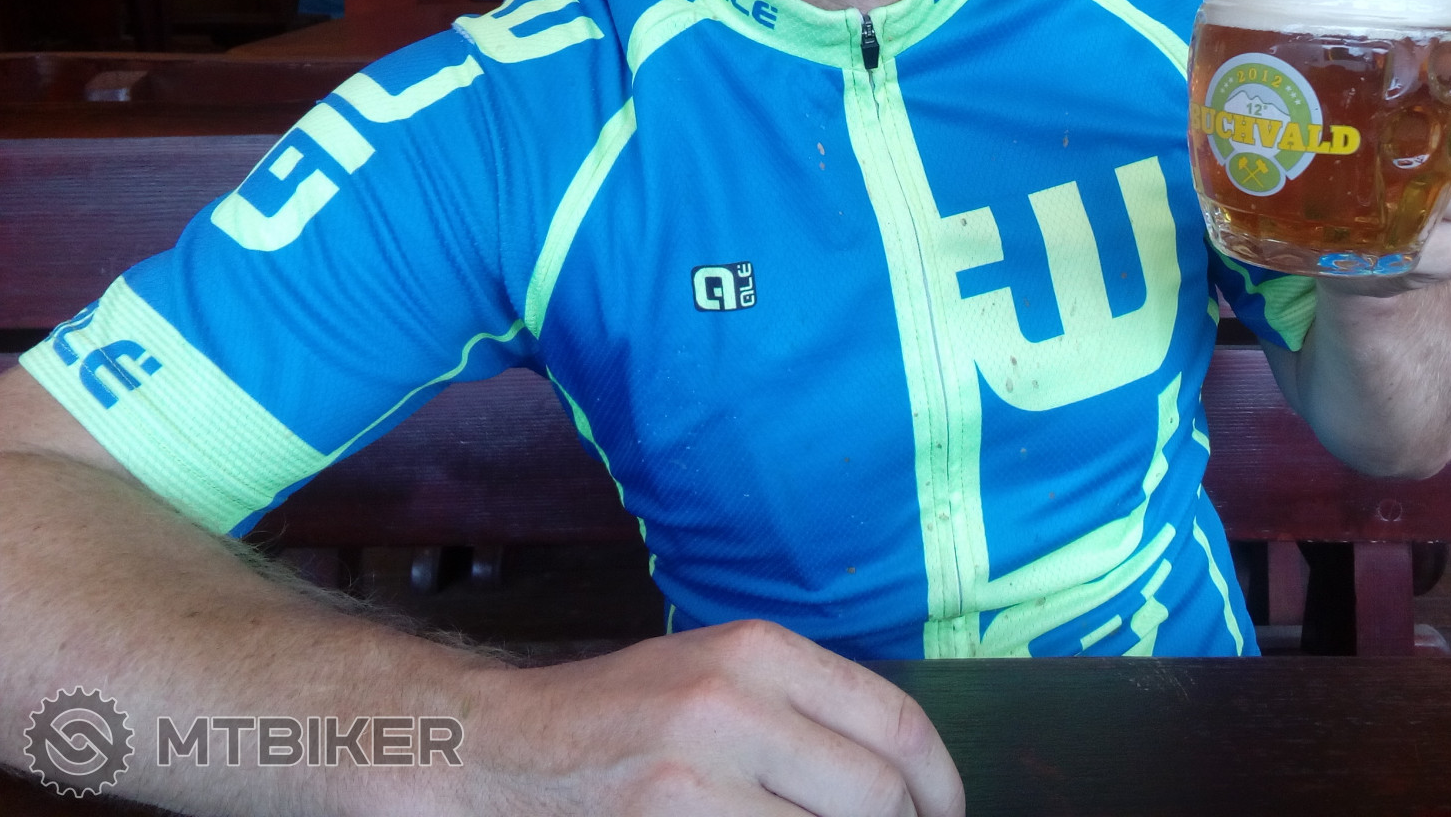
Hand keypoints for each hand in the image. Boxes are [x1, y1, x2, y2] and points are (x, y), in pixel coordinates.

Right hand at [466, 620, 963, 815]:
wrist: (503, 752)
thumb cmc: (622, 715)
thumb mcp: (717, 672)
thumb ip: (806, 707)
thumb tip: (905, 777)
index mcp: (755, 650)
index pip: (894, 721)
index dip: (940, 783)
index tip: (946, 813)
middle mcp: (730, 704)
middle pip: (875, 794)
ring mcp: (694, 777)